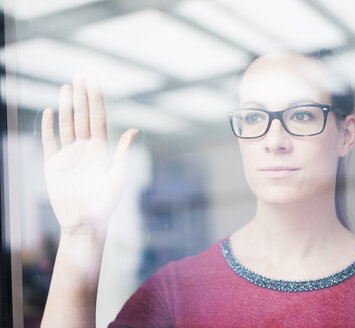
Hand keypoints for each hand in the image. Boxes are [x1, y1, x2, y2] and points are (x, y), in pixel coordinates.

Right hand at [41, 74, 136, 235]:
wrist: (84, 222)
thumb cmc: (105, 203)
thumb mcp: (117, 177)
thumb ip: (123, 153)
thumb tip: (133, 130)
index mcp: (101, 149)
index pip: (98, 118)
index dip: (96, 100)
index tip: (94, 81)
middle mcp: (85, 148)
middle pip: (83, 116)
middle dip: (82, 96)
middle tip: (80, 75)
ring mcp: (69, 155)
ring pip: (67, 125)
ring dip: (67, 106)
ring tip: (67, 87)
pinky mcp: (53, 164)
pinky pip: (50, 141)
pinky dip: (49, 127)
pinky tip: (50, 112)